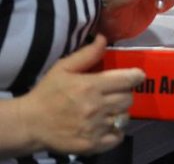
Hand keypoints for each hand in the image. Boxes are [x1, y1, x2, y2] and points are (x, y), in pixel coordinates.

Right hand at [18, 35, 143, 154]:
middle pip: (128, 99)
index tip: (135, 76)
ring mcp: (95, 128)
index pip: (128, 80)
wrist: (29, 123)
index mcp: (90, 86)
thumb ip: (87, 54)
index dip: (135, 77)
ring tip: (109, 110)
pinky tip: (107, 126)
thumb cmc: (47, 93)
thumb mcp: (63, 68)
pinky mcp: (92, 144)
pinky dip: (116, 132)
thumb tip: (104, 37)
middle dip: (124, 94)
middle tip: (114, 94)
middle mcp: (96, 107)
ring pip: (124, 117)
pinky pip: (117, 137)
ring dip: (120, 112)